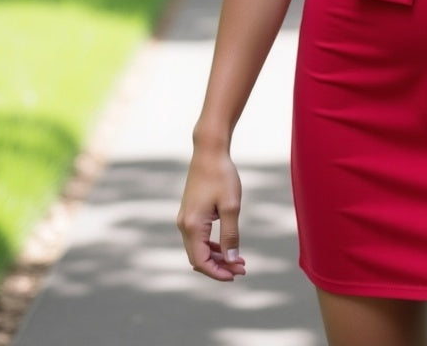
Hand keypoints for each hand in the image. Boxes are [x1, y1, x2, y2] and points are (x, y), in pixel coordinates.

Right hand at [176, 148, 246, 280]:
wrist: (209, 152)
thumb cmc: (222, 176)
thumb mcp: (231, 206)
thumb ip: (230, 235)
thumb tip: (232, 260)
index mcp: (192, 225)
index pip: (201, 261)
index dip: (218, 273)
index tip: (237, 275)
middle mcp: (184, 224)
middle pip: (198, 257)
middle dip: (219, 266)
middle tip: (242, 268)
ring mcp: (185, 218)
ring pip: (197, 248)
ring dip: (216, 256)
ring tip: (238, 260)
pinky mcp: (190, 212)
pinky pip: (198, 237)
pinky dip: (211, 245)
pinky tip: (226, 245)